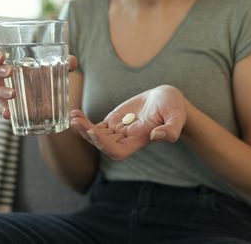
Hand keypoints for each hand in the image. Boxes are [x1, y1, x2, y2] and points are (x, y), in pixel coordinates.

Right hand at [0, 45, 76, 118]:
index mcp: (8, 61)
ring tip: (13, 94)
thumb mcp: (55, 70)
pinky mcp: (1, 105)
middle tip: (8, 72)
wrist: (45, 101)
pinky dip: (0, 110)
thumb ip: (63, 64)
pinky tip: (8, 114)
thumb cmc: (44, 78)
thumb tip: (72, 61)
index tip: (1, 56)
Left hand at [70, 85, 185, 160]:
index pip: (118, 151)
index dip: (104, 145)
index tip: (94, 132)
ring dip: (82, 128)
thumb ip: (170, 130)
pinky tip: (75, 113)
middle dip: (88, 136)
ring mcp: (119, 130)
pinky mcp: (114, 121)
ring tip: (73, 116)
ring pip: (96, 135)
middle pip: (103, 145)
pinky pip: (96, 126)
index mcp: (139, 140)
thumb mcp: (176, 117)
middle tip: (77, 122)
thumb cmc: (174, 108)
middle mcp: (126, 138)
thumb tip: (156, 136)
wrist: (167, 99)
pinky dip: (85, 121)